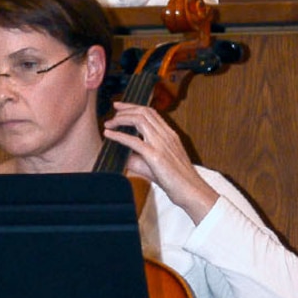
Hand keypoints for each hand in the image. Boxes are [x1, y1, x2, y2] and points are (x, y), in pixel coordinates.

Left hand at [102, 101, 218, 222]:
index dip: (133, 107)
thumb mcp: (155, 161)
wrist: (190, 190)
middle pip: (143, 112)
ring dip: (120, 119)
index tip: (119, 107)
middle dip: (124, 110)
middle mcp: (166, 135)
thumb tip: (119, 152)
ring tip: (109, 124)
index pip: (150, 112)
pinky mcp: (155, 156)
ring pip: (139, 120)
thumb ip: (138, 155)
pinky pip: (133, 141)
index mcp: (168, 134)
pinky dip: (118, 135)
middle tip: (110, 116)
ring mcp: (161, 144)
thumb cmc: (174, 178)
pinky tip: (108, 134)